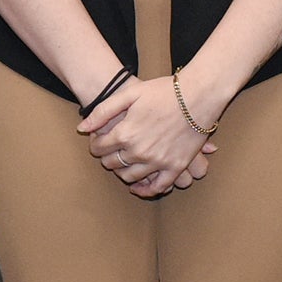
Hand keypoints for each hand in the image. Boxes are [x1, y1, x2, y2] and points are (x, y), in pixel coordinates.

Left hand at [78, 73, 214, 195]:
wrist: (199, 95)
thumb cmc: (164, 91)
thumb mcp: (130, 94)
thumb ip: (103, 111)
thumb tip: (82, 129)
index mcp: (125, 133)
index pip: (99, 148)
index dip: (96, 144)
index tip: (99, 140)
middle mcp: (139, 152)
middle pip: (112, 164)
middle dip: (107, 157)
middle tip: (111, 150)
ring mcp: (158, 162)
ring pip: (130, 177)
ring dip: (123, 172)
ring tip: (125, 162)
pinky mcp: (176, 167)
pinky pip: (158, 187)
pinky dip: (146, 190)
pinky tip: (139, 186)